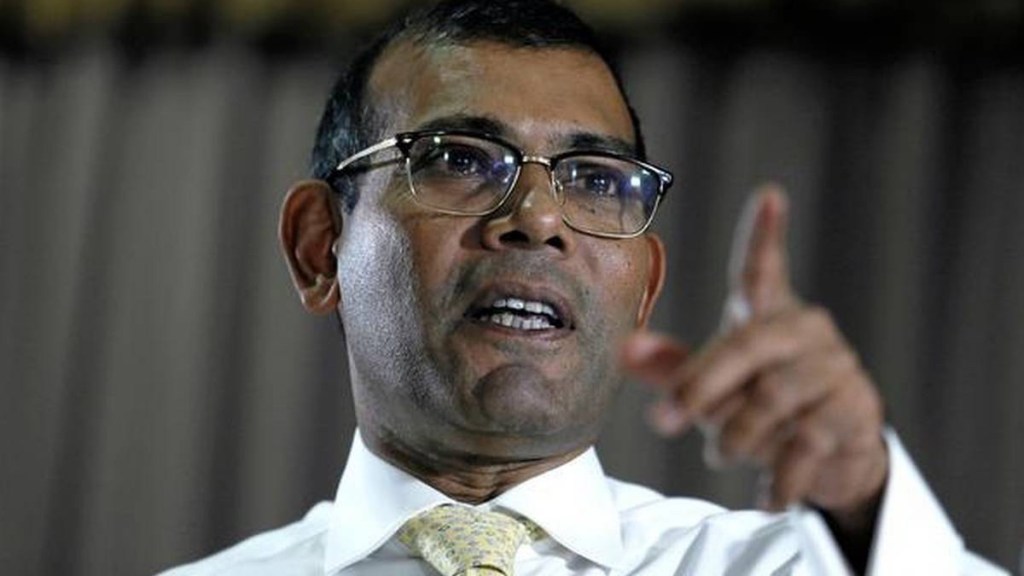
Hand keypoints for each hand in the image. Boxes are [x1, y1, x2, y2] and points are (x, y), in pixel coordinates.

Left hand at [622, 185, 888, 524]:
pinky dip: (776, 478)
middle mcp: (806, 333)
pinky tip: (763, 495)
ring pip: (769, 403)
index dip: (764, 234)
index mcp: (770, 315)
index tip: (769, 194)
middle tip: (664, 420)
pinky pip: (804, 447)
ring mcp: (835, 372)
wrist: (837, 453)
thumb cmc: (764, 402)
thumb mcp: (717, 384)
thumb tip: (624, 350)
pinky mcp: (855, 415)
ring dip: (734, 438)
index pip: (763, 269)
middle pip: (744, 349)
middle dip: (698, 388)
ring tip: (721, 456)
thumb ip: (672, 368)